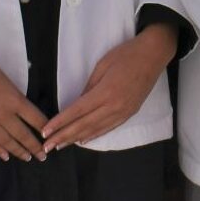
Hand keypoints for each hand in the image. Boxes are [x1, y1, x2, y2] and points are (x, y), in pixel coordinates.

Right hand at [0, 43, 47, 161]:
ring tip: (28, 158)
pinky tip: (5, 157)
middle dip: (35, 147)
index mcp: (14, 99)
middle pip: (23, 134)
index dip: (44, 128)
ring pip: (6, 142)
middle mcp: (3, 114)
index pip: (35, 118)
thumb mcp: (5, 79)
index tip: (51, 136)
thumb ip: (13, 96)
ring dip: (18, 151)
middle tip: (43, 157)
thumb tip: (20, 108)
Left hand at [43, 24, 176, 149]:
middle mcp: (114, 106)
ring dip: (76, 139)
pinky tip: (84, 140)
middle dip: (64, 136)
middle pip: (84, 125)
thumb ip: (89, 87)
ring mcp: (124, 111)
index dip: (60, 123)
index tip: (46, 132)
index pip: (77, 111)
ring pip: (96, 130)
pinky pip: (109, 128)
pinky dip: (94, 135)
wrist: (154, 54)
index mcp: (105, 92)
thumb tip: (77, 103)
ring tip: (61, 145)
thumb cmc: (126, 54)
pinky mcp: (130, 113)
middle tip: (47, 147)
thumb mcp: (102, 65)